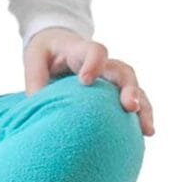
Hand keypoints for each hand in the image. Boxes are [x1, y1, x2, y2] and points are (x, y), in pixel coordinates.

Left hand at [23, 27, 155, 136]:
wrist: (58, 47)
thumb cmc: (46, 53)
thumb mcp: (34, 58)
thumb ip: (35, 79)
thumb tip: (36, 108)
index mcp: (80, 50)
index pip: (95, 51)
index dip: (93, 63)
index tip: (84, 81)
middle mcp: (102, 64)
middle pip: (122, 70)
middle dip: (129, 88)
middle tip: (130, 107)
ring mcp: (111, 78)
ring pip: (134, 87)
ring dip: (143, 106)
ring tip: (147, 130)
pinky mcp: (115, 91)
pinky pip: (134, 101)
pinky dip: (142, 116)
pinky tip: (146, 134)